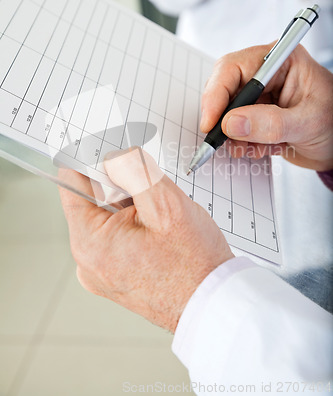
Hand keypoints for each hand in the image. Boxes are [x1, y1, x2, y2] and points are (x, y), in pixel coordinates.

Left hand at [59, 148, 233, 332]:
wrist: (214, 302)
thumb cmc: (194, 264)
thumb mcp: (166, 204)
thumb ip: (133, 170)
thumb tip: (113, 155)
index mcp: (90, 243)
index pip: (71, 182)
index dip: (92, 160)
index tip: (114, 153)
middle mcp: (88, 260)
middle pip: (91, 198)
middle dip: (120, 186)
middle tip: (150, 196)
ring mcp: (101, 269)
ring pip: (107, 215)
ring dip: (130, 205)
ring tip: (159, 220)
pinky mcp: (115, 273)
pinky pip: (116, 234)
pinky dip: (134, 223)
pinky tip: (157, 233)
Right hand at [200, 44, 332, 171]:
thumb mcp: (307, 123)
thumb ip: (271, 124)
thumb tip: (231, 123)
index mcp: (280, 61)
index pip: (233, 68)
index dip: (216, 95)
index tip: (211, 123)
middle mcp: (265, 74)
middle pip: (224, 89)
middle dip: (223, 118)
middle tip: (222, 141)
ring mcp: (260, 95)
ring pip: (227, 112)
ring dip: (235, 135)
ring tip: (254, 148)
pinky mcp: (256, 114)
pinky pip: (235, 128)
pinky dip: (243, 143)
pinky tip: (263, 149)